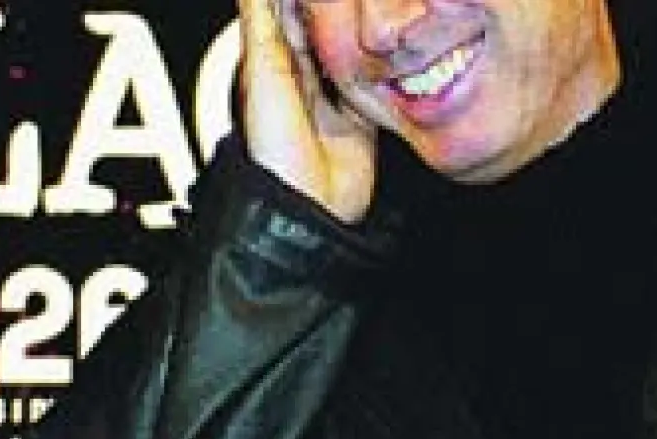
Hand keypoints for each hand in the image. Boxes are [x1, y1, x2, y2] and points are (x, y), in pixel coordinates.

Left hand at [238, 0, 375, 223]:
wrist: (307, 202)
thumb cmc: (272, 148)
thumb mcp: (261, 72)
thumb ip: (261, 23)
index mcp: (272, 65)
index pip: (288, 13)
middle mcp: (303, 78)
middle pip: (326, 27)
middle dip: (339, 5)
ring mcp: (334, 95)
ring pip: (353, 49)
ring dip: (365, 30)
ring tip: (380, 4)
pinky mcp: (362, 114)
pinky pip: (378, 80)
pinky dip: (385, 64)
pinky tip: (396, 44)